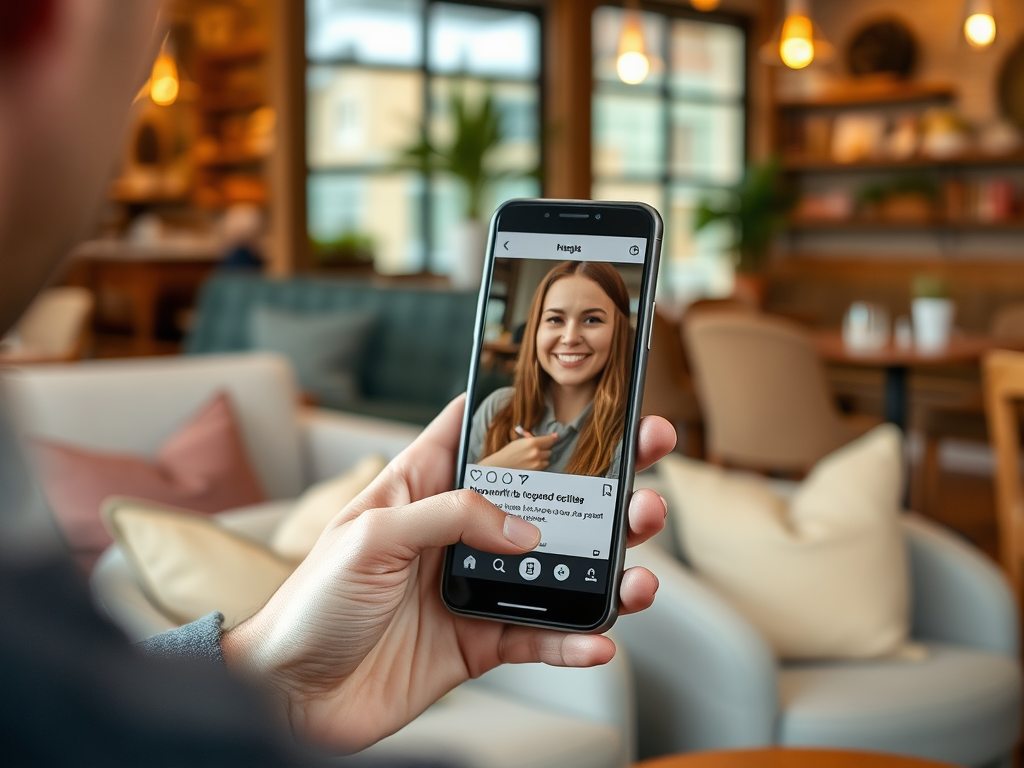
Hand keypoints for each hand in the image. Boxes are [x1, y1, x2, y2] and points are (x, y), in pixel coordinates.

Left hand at [223, 395, 675, 752]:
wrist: (290, 697)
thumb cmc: (308, 605)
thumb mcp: (370, 537)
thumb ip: (450, 517)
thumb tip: (525, 527)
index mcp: (421, 489)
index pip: (477, 432)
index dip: (525, 408)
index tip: (581, 392)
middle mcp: (456, 533)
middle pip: (540, 497)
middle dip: (599, 482)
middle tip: (646, 467)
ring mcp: (473, 587)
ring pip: (556, 566)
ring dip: (605, 565)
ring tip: (641, 567)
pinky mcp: (479, 641)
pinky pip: (539, 636)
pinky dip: (574, 640)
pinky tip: (600, 638)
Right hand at [478, 431, 558, 469]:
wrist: (500, 467)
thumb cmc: (508, 452)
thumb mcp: (519, 442)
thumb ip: (532, 439)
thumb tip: (544, 437)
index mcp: (532, 443)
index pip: (549, 440)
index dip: (553, 438)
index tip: (555, 437)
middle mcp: (537, 453)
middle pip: (549, 451)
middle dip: (544, 450)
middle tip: (537, 449)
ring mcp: (537, 464)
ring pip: (547, 460)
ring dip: (542, 458)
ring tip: (532, 458)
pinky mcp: (536, 472)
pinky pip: (543, 467)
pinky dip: (539, 465)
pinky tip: (531, 464)